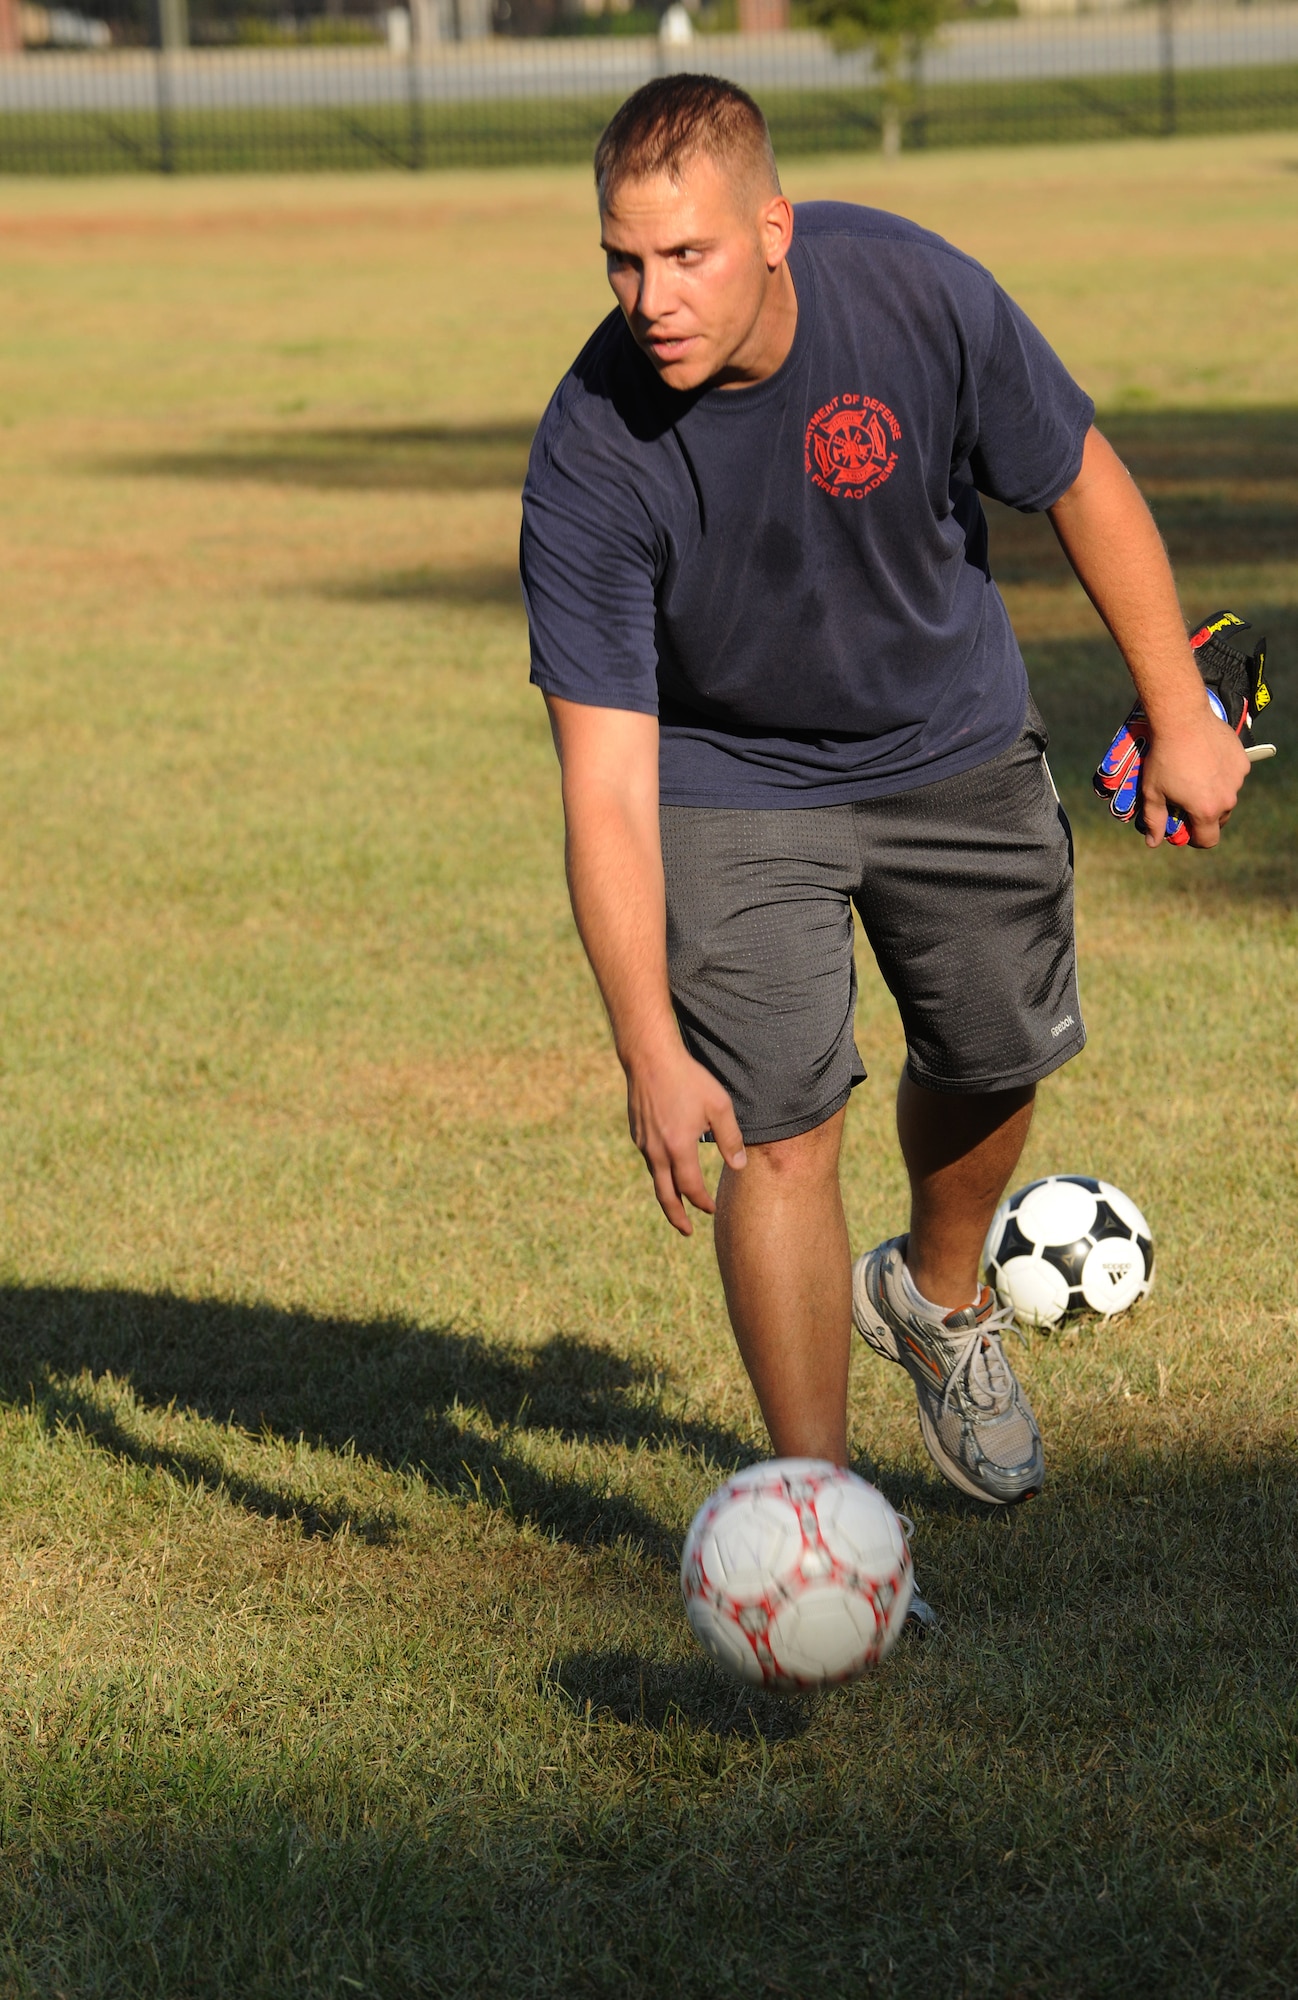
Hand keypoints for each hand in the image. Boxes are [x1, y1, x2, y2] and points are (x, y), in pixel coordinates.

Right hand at [624, 1043, 745, 1234]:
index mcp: (679, 1148)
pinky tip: (668, 1169)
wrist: (649, 1058)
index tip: (711, 1209)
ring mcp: (643, 1142)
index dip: (702, 1202)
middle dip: (677, 1217)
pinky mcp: (637, 1132)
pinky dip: (660, 1173)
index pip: (691, 1188)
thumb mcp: (719, 1106)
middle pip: (665, 1196)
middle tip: (687, 1231)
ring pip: (656, 1178)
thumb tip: (739, 1166)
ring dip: (667, 1195)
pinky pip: (650, 1160)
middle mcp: (657, 1151)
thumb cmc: (688, 1079)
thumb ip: (731, 1139)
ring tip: (677, 1204)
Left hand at [1138, 704, 1250, 849]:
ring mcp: (1238, 779)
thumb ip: (1155, 820)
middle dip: (1205, 816)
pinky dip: (1223, 774)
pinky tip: (1206, 760)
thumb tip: (1153, 843)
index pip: (1208, 840)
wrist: (1182, 720)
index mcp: (1206, 810)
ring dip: (1215, 793)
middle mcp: (1227, 798)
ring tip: (1196, 776)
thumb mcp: (1153, 791)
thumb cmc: (1164, 758)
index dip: (1195, 839)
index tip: (1186, 830)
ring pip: (1227, 795)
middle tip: (1188, 801)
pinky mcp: (1242, 761)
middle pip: (1219, 819)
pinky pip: (1234, 776)